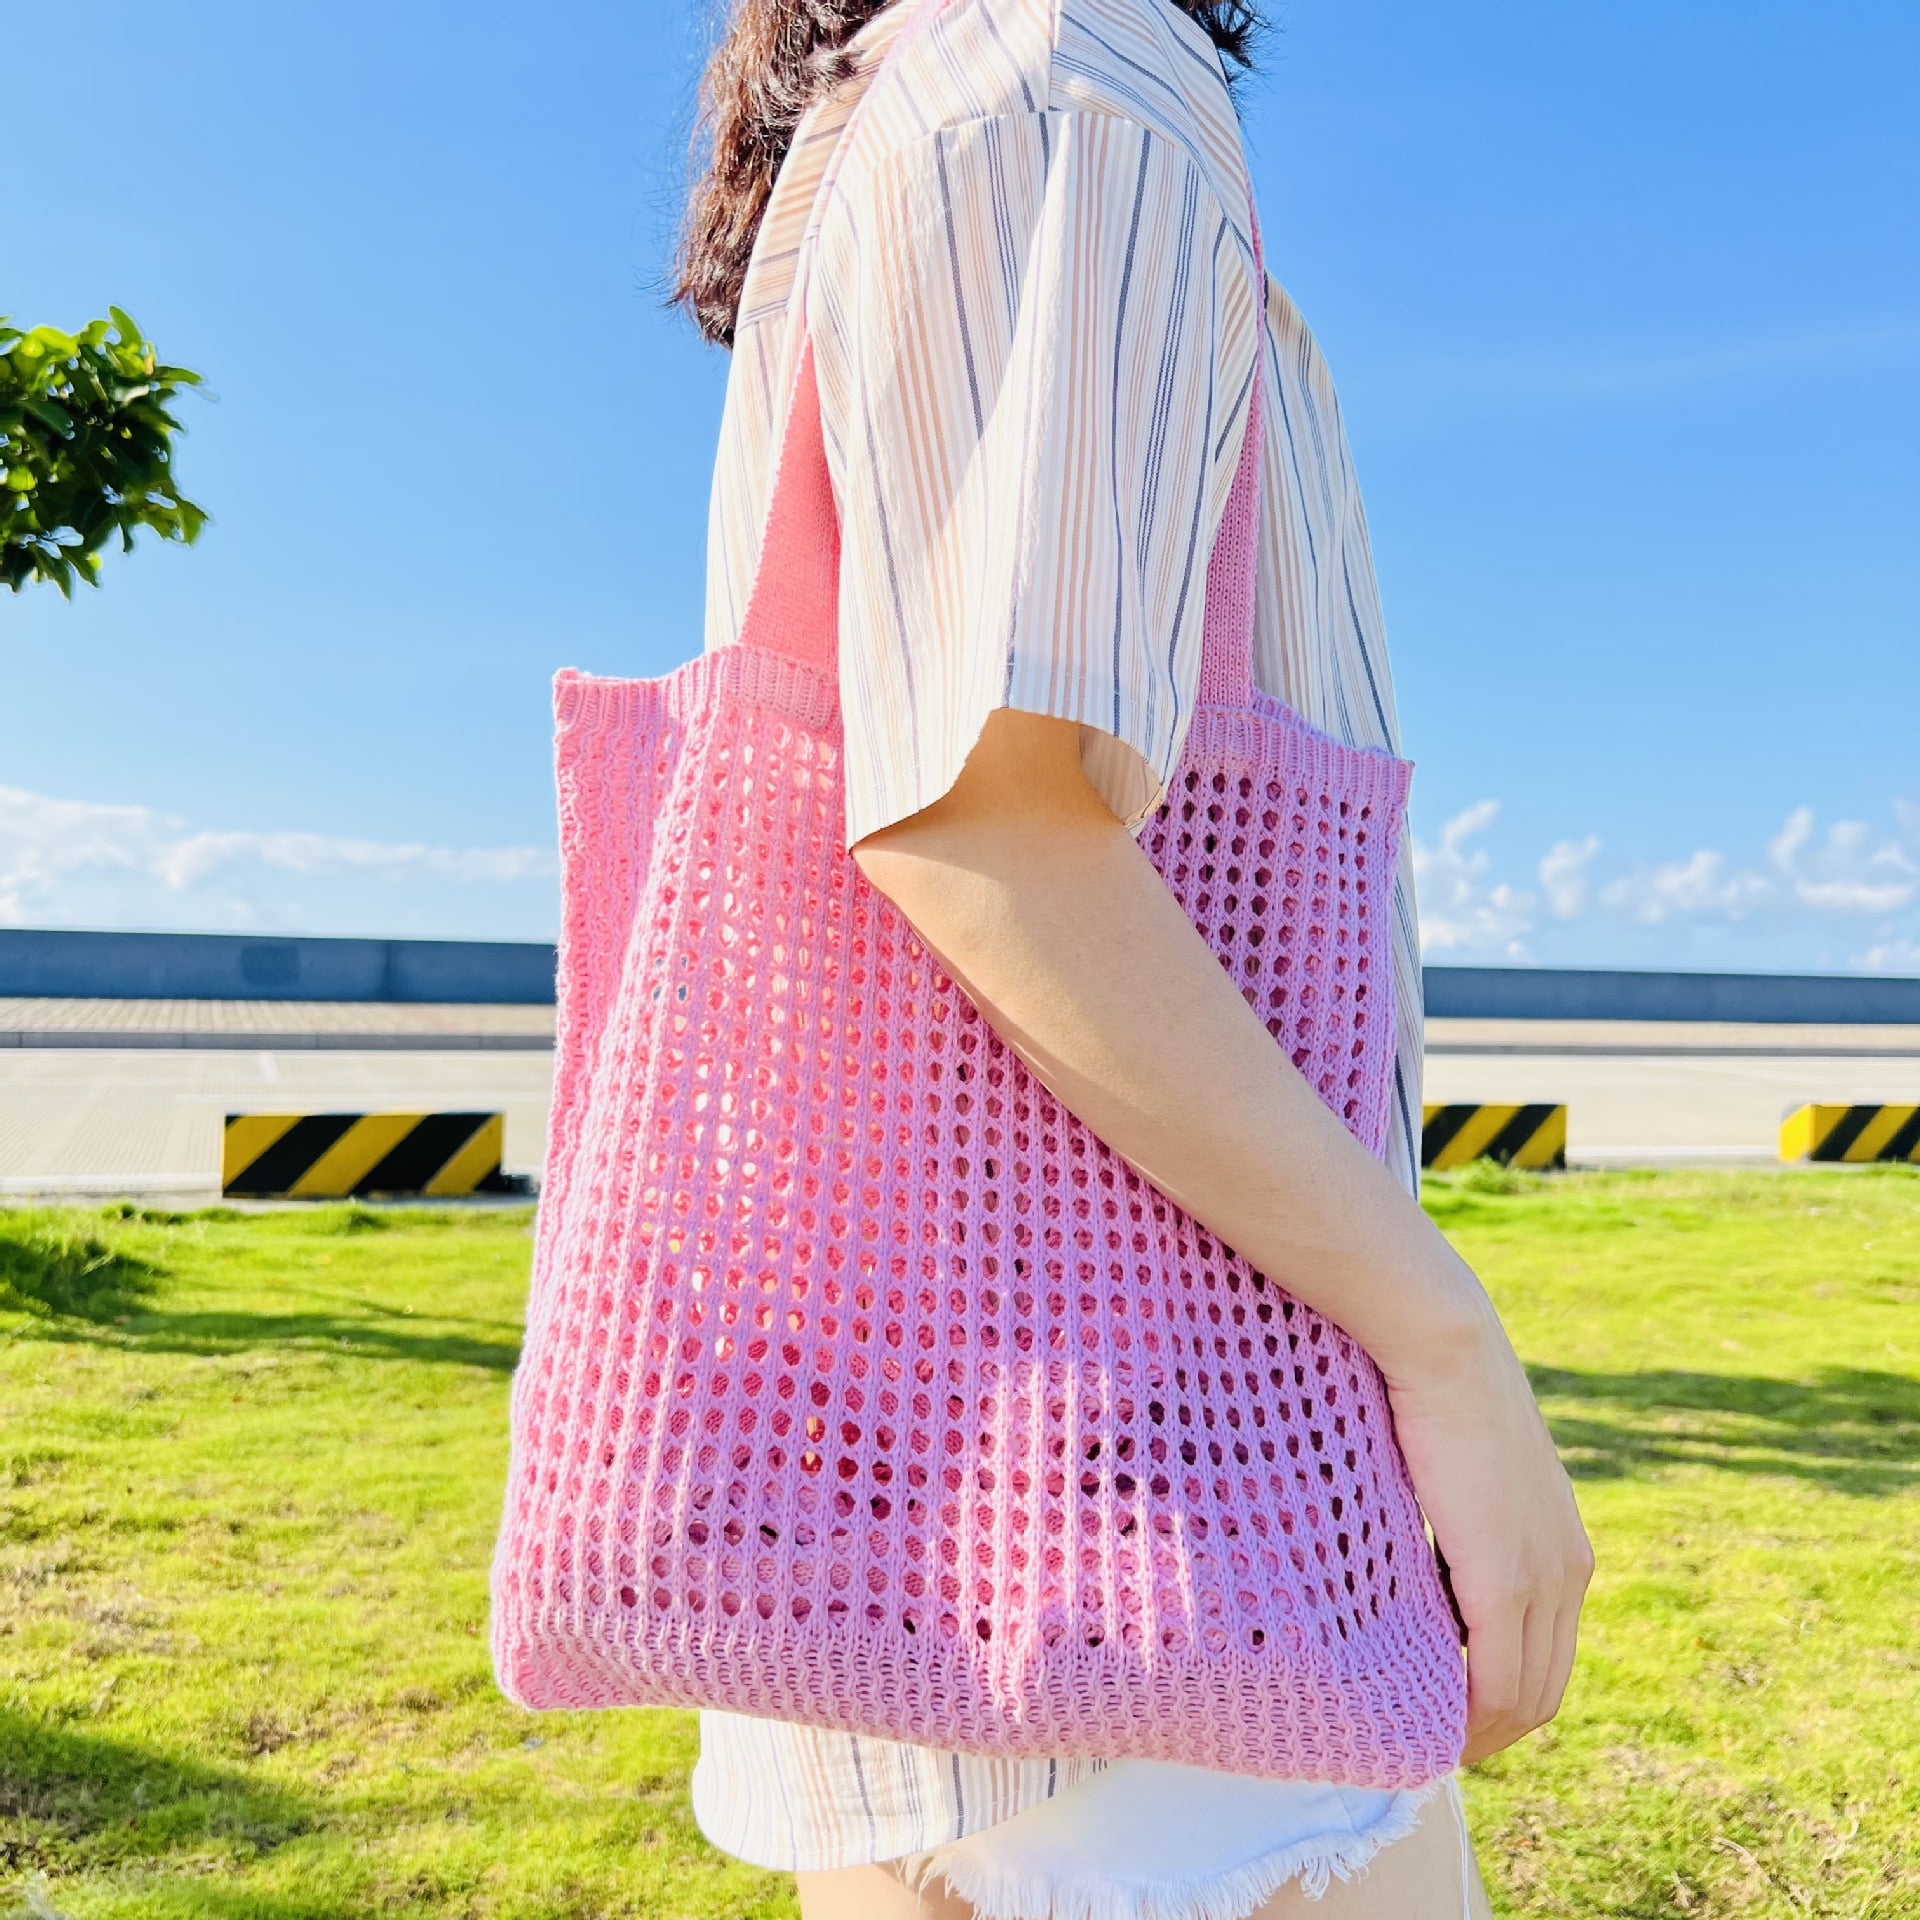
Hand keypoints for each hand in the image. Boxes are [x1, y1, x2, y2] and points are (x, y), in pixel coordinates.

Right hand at [1380, 1296, 1593, 1763]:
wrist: (1444, 1346)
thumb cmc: (1429, 1390)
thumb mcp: (1458, 1469)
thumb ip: (1453, 1520)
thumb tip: (1412, 1553)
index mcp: (1561, 1545)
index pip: (1547, 1654)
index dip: (1501, 1697)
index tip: (1446, 1709)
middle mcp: (1568, 1569)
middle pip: (1544, 1690)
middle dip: (1492, 1729)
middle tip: (1431, 1741)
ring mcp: (1543, 1576)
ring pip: (1525, 1697)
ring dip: (1478, 1731)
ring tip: (1423, 1739)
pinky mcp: (1506, 1577)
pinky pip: (1497, 1679)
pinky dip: (1469, 1715)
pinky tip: (1429, 1719)